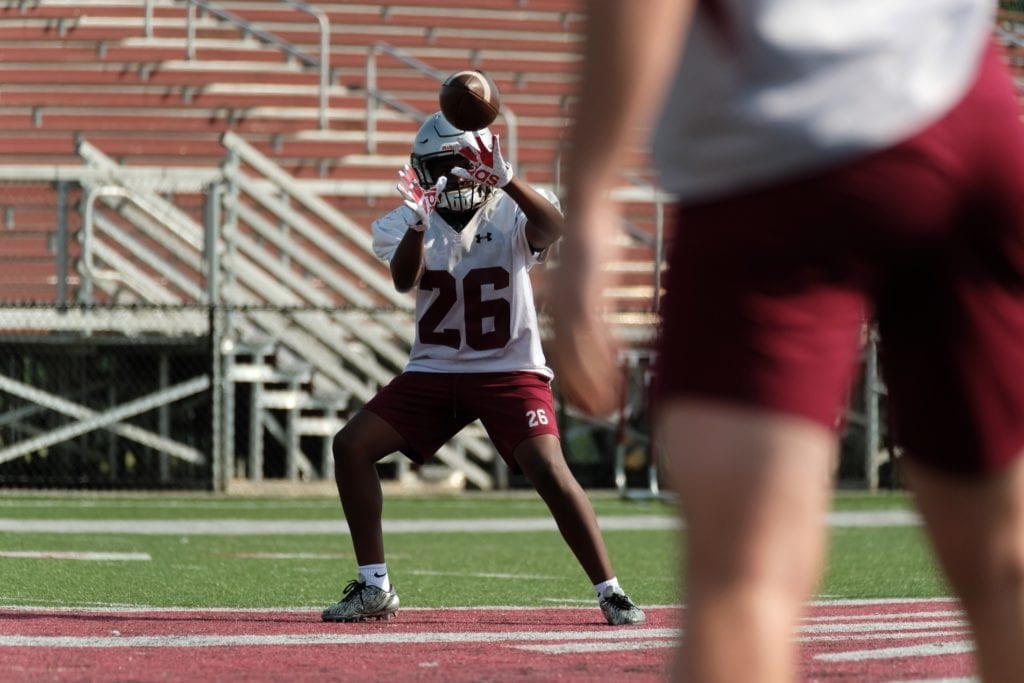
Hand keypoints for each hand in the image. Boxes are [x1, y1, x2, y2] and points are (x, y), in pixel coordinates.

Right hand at [397, 164, 446, 230]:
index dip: (409, 173)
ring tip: (398, 185)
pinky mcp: (416, 210)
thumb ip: (439, 186)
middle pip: (408, 185)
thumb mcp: (434, 194)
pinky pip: (412, 207)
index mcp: (417, 191)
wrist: (424, 219)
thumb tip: (444, 177)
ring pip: (407, 196)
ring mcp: (414, 202)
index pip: (413, 180)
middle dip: (405, 179)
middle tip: (399, 172)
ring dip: (403, 191)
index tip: (405, 165)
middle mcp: (414, 195)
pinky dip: (408, 204)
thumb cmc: (427, 206)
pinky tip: (404, 201)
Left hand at [452, 133, 513, 187]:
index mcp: (475, 160)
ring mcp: (488, 156)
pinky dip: (495, 143)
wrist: (499, 181)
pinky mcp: (496, 157)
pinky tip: (495, 136)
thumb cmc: (487, 177)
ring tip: (475, 132)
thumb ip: (462, 172)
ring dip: (479, 140)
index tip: (453, 145)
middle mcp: (480, 156)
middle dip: (466, 144)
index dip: (460, 150)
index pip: (466, 153)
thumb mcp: (473, 176)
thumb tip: (451, 170)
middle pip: (472, 149)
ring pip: (482, 147)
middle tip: (459, 138)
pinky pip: (496, 149)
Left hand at [548, 207, 622, 415]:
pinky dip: (604, 362)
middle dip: (581, 388)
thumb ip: (591, 298)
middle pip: (569, 359)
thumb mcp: (586, 274)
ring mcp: (574, 303)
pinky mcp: (587, 296)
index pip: (563, 350)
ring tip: (605, 408)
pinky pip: (594, 336)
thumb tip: (598, 314)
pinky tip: (615, 377)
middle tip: (593, 412)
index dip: (572, 377)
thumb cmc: (589, 238)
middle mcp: (563, 308)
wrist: (585, 208)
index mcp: (561, 304)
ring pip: (581, 355)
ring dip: (594, 384)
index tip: (581, 398)